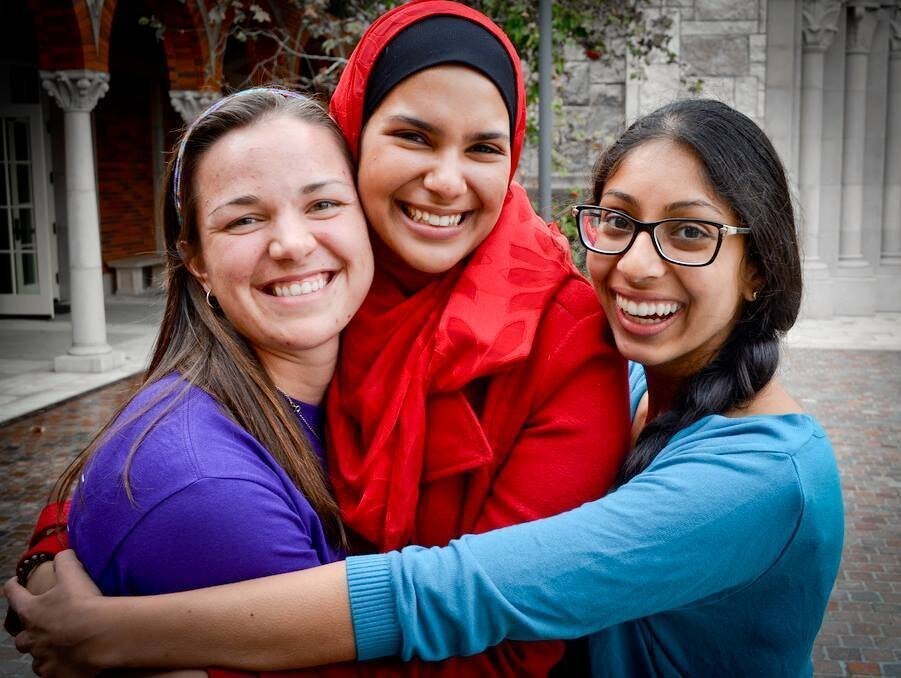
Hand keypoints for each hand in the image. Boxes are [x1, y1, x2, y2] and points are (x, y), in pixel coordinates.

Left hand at [4, 550, 103, 676]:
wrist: (101, 637)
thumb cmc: (84, 605)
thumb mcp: (74, 575)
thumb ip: (65, 561)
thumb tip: (63, 552)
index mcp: (32, 611)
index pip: (14, 595)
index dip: (12, 586)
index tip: (13, 583)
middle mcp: (31, 637)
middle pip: (20, 637)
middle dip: (27, 631)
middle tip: (39, 626)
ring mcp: (42, 658)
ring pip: (35, 656)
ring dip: (42, 651)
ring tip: (56, 646)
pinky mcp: (55, 674)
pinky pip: (51, 672)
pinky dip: (56, 666)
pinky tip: (67, 661)